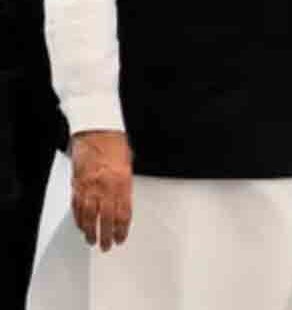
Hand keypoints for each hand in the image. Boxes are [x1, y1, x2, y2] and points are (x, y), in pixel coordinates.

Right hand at [70, 131, 132, 250]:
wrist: (96, 131)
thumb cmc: (115, 145)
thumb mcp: (128, 166)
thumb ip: (125, 186)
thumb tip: (124, 203)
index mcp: (123, 183)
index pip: (123, 213)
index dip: (122, 229)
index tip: (121, 239)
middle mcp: (106, 187)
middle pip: (106, 218)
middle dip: (106, 235)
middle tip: (106, 246)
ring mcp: (90, 186)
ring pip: (88, 215)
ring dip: (90, 230)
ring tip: (92, 241)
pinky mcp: (77, 184)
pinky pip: (77, 206)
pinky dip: (78, 218)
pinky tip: (80, 226)